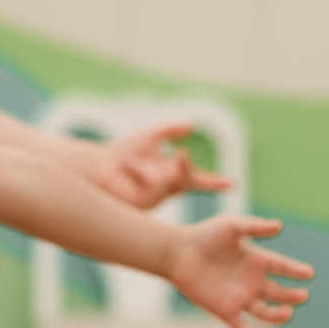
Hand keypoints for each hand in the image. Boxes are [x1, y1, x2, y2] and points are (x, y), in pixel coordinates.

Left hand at [89, 122, 233, 209]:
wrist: (96, 168)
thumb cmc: (120, 153)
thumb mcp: (149, 136)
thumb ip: (170, 131)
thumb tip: (191, 125)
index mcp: (170, 173)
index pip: (197, 179)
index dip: (215, 182)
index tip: (232, 183)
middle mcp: (167, 187)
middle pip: (188, 181)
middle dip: (187, 170)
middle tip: (180, 155)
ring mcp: (157, 197)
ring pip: (171, 182)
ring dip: (151, 168)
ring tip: (129, 160)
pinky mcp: (146, 203)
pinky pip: (153, 184)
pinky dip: (138, 169)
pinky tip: (123, 167)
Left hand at [167, 214, 313, 327]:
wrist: (177, 253)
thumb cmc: (204, 235)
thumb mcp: (232, 226)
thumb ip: (255, 227)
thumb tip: (280, 226)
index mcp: (255, 260)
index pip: (282, 267)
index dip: (296, 271)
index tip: (310, 273)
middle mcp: (250, 281)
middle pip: (278, 292)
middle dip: (292, 296)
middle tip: (303, 295)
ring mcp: (239, 297)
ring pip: (266, 312)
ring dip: (279, 315)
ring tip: (288, 312)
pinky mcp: (225, 310)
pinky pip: (243, 327)